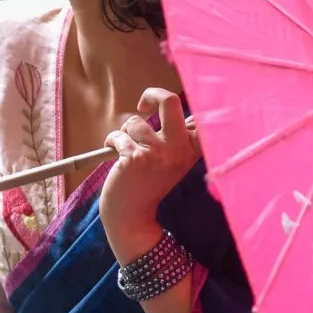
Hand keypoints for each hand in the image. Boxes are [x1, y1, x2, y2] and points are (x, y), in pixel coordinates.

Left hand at [100, 88, 199, 263]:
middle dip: (152, 94)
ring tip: (127, 151)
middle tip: (144, 104)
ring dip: (125, 133)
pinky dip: (112, 142)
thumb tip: (175, 106)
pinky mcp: (136, 157)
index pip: (201, 115)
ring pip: (135, 122)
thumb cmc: (148, 184)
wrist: (132, 217)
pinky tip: (116, 158)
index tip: (176, 109)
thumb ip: (178, 136)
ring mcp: (159, 152)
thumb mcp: (173, 161)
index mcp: (192, 149)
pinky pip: (118, 135)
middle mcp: (180, 149)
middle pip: (170, 100)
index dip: (186, 103)